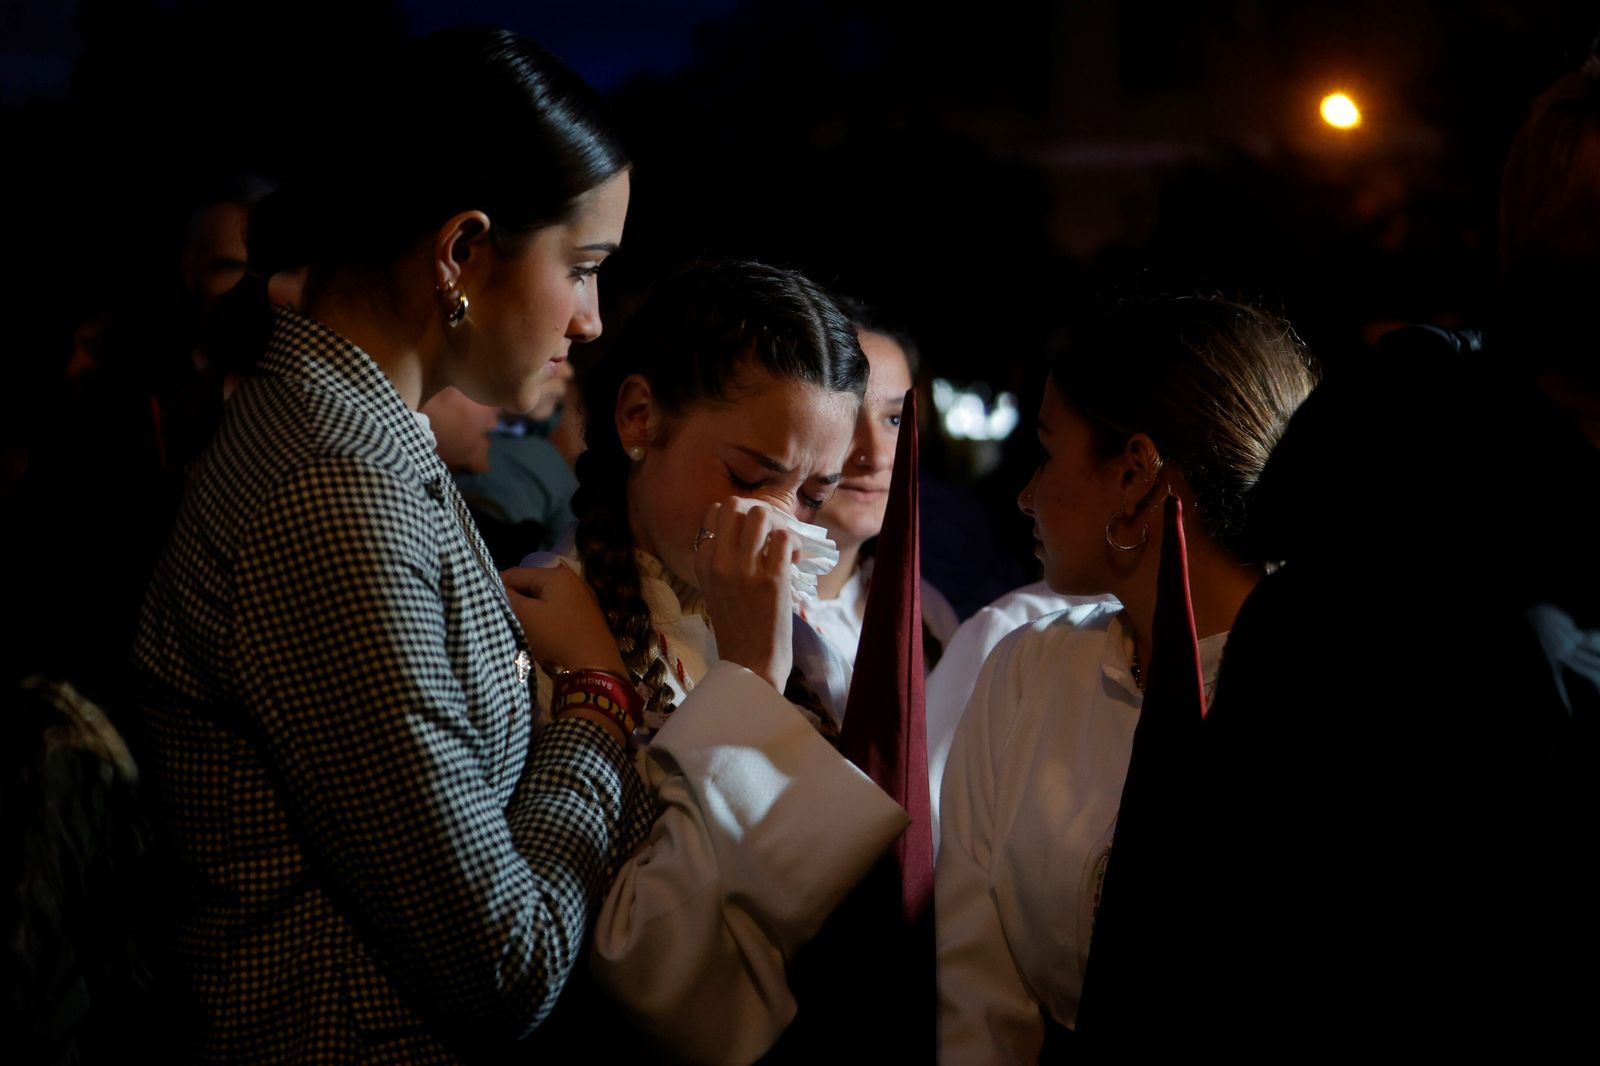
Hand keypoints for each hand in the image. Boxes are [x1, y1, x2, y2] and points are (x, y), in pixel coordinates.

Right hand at [501, 564, 627, 677]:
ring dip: (527, 612)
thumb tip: (492, 586)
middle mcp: (572, 581)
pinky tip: (534, 634)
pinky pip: (554, 613)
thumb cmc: (557, 636)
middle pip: (530, 586)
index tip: (483, 604)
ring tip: (512, 627)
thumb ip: (507, 597)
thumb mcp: (526, 615)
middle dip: (513, 601)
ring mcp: (580, 600)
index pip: (516, 574)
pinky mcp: (583, 618)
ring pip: (542, 601)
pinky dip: (542, 620)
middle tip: (497, 618)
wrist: (594, 667)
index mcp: (557, 575)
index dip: (496, 587)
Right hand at [692, 498, 795, 691]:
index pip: (713, 516)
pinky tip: (795, 560)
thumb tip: (747, 532)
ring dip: (777, 524)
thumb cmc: (737, 630)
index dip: (736, 522)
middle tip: (768, 534)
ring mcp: (746, 570)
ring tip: (783, 546)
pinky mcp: (773, 579)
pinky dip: (793, 543)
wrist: (750, 666)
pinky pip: (784, 538)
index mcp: (703, 565)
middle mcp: (720, 563)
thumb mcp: (715, 591)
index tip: (750, 542)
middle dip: (755, 512)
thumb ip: (722, 563)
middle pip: (732, 505)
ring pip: (760, 515)